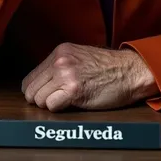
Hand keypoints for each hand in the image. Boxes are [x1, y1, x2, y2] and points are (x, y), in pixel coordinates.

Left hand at [21, 43, 158, 111]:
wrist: (129, 71)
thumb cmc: (108, 68)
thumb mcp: (79, 58)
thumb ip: (60, 66)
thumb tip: (40, 84)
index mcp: (60, 52)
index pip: (30, 78)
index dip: (36, 91)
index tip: (45, 96)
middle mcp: (60, 61)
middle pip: (30, 90)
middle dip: (40, 100)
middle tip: (55, 101)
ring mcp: (66, 74)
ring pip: (39, 99)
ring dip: (50, 104)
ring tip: (66, 100)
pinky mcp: (74, 90)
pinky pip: (52, 106)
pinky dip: (59, 109)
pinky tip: (73, 103)